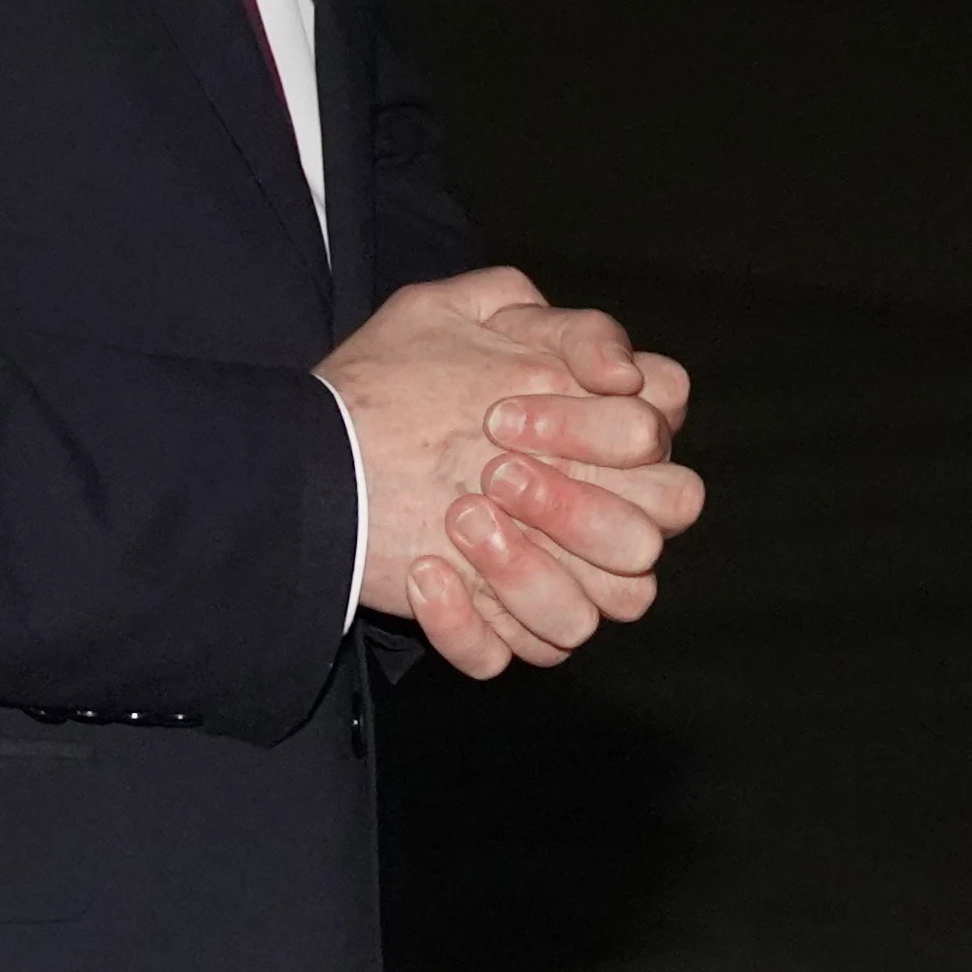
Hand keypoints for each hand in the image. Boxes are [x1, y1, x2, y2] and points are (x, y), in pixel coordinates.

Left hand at [315, 270, 701, 676]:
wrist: (314, 451)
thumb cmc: (397, 381)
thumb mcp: (458, 316)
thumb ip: (561, 325)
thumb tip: (624, 371)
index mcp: (602, 444)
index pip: (657, 441)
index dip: (599, 429)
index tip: (502, 413)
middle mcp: (589, 520)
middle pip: (644, 539)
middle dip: (576, 509)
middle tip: (492, 472)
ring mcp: (545, 581)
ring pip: (589, 614)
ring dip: (526, 572)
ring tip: (455, 521)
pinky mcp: (495, 629)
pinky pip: (511, 655)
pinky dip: (468, 625)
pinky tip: (422, 574)